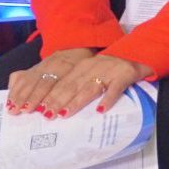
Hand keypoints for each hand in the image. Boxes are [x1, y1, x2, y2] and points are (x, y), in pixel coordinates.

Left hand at [4, 47, 148, 117]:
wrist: (132, 54)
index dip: (47, 95)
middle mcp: (90, 69)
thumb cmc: (105, 68)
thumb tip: (50, 103)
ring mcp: (106, 73)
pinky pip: (115, 89)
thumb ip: (71, 84)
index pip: (60, 83)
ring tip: (64, 114)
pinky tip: (101, 109)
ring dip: (76, 102)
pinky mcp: (123, 77)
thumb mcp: (85, 71)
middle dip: (56, 101)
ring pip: (88, 88)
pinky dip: (108, 99)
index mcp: (79, 68)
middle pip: (70, 86)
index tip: (36, 108)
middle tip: (46, 114)